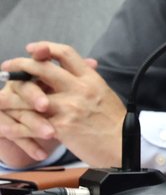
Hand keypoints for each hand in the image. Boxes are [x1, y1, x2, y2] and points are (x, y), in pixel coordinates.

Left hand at [2, 42, 124, 167]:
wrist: (124, 146)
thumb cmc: (115, 123)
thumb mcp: (104, 93)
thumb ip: (88, 80)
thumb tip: (82, 66)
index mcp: (90, 79)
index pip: (65, 53)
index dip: (45, 48)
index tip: (32, 49)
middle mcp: (79, 88)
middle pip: (42, 68)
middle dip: (19, 66)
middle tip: (7, 68)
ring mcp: (69, 107)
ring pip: (30, 95)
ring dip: (9, 97)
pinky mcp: (61, 127)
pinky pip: (31, 124)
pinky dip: (14, 126)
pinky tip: (5, 126)